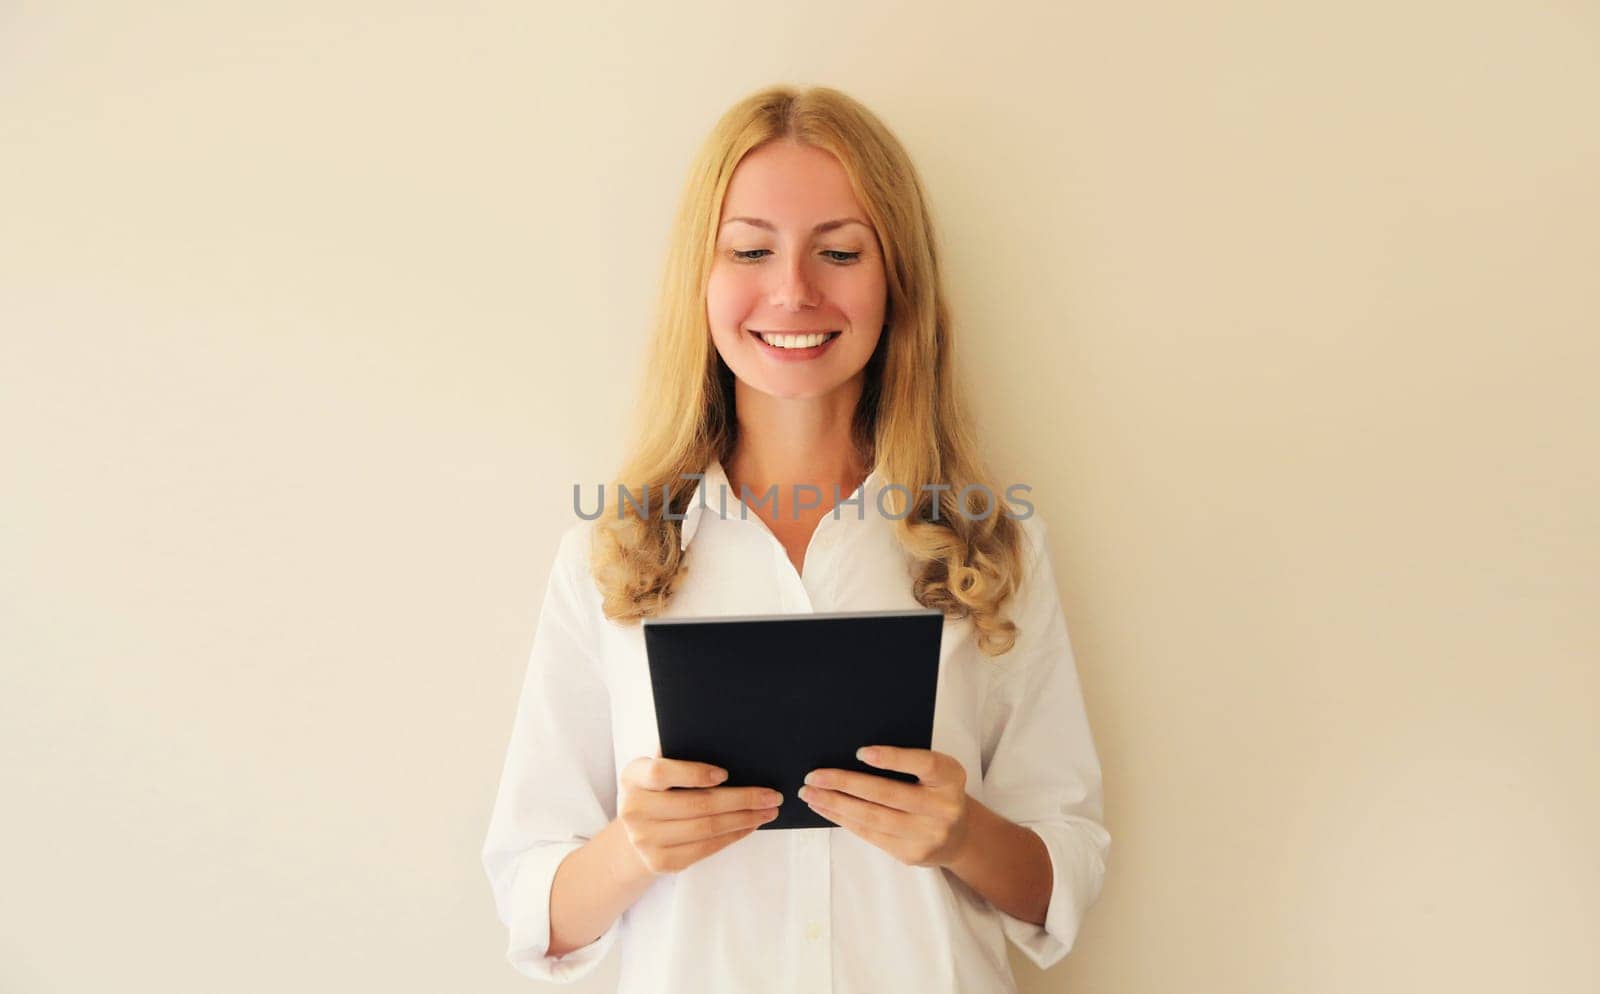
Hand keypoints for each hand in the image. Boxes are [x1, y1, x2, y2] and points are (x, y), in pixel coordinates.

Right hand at [618, 753, 784, 875]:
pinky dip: (732, 836)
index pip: (662, 773)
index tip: (725, 774)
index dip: (694, 773)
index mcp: (632, 777)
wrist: (634, 834)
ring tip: (768, 810)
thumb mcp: (657, 768)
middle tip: (771, 795)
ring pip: (705, 829)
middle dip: (740, 799)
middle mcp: (633, 810)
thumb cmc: (657, 791)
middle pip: (695, 804)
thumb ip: (678, 754)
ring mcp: (645, 840)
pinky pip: (705, 849)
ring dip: (744, 819)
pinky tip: (749, 825)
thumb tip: (723, 739)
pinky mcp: (661, 862)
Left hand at [797, 746, 972, 867]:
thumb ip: (908, 762)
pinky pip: (870, 834)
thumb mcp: (936, 772)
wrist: (959, 836)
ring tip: (810, 793)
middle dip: (846, 783)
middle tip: (814, 776)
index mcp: (951, 778)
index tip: (861, 752)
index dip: (894, 758)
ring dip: (836, 804)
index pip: (924, 764)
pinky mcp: (910, 854)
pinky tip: (825, 808)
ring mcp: (927, 835)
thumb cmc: (937, 792)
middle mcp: (944, 808)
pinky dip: (843, 820)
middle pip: (888, 794)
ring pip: (874, 818)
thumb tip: (853, 754)